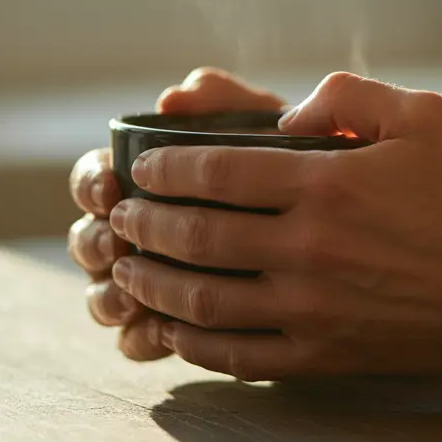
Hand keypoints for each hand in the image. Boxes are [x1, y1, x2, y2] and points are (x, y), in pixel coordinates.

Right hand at [67, 67, 284, 360]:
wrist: (353, 224)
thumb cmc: (299, 164)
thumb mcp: (269, 127)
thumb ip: (226, 101)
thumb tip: (173, 99)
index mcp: (146, 181)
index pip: (95, 179)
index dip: (92, 184)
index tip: (111, 185)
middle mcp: (139, 234)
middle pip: (88, 242)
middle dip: (94, 243)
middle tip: (116, 244)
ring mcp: (154, 284)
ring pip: (104, 298)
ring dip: (108, 297)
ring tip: (132, 295)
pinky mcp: (176, 329)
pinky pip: (139, 343)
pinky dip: (142, 339)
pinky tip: (163, 333)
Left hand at [107, 72, 441, 379]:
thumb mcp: (421, 115)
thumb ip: (346, 95)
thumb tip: (285, 114)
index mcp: (325, 184)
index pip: (215, 172)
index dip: (165, 169)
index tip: (140, 169)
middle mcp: (308, 248)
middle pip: (195, 236)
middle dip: (143, 224)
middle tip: (120, 216)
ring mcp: (311, 309)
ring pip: (203, 299)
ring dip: (152, 283)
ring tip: (125, 269)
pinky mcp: (321, 355)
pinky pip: (237, 356)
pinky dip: (192, 342)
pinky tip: (170, 326)